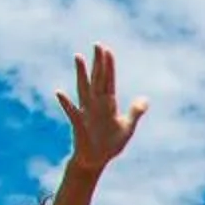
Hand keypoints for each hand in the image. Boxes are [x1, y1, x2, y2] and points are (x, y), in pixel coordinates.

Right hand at [57, 44, 147, 173]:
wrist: (96, 160)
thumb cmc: (110, 143)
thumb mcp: (127, 127)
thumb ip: (135, 112)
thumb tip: (145, 99)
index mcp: (108, 104)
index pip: (109, 81)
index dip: (109, 66)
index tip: (108, 51)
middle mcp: (96, 104)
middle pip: (97, 79)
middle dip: (98, 63)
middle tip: (97, 44)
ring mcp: (87, 112)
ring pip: (84, 88)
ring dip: (81, 73)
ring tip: (78, 56)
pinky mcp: (79, 124)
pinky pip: (72, 112)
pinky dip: (66, 103)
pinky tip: (59, 92)